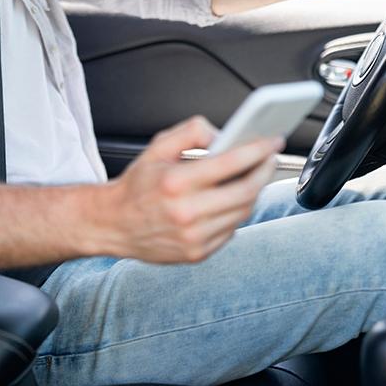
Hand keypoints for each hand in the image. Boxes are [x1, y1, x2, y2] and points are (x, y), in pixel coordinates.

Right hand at [104, 116, 280, 263]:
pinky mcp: (197, 253)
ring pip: (242, 212)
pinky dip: (236, 212)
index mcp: (176, 182)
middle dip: (265, 171)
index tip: (272, 141)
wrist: (113, 223)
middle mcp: (186, 213)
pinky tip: (231, 200)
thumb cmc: (137, 185)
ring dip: (254, 192)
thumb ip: (191, 131)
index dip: (258, 150)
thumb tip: (224, 135)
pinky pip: (231, 230)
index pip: (231, 163)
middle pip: (246, 191)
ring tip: (254, 176)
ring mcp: (193, 237)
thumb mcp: (157, 147)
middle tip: (270, 158)